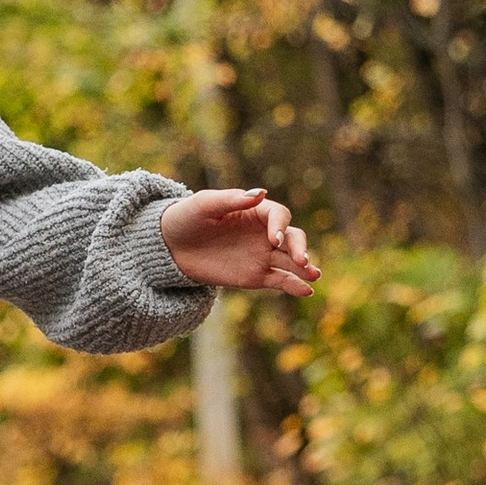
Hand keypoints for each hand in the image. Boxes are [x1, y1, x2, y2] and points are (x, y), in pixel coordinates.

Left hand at [160, 186, 319, 296]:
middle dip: (299, 247)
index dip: (279, 226)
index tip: (272, 239)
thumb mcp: (203, 205)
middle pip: (292, 238)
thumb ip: (230, 199)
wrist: (170, 248)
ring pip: (290, 261)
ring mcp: (262, 255)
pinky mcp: (256, 276)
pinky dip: (294, 286)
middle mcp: (264, 233)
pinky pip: (280, 281)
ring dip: (305, 267)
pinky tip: (306, 291)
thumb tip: (260, 193)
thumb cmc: (187, 218)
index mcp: (255, 211)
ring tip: (314, 275)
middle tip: (302, 259)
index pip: (278, 215)